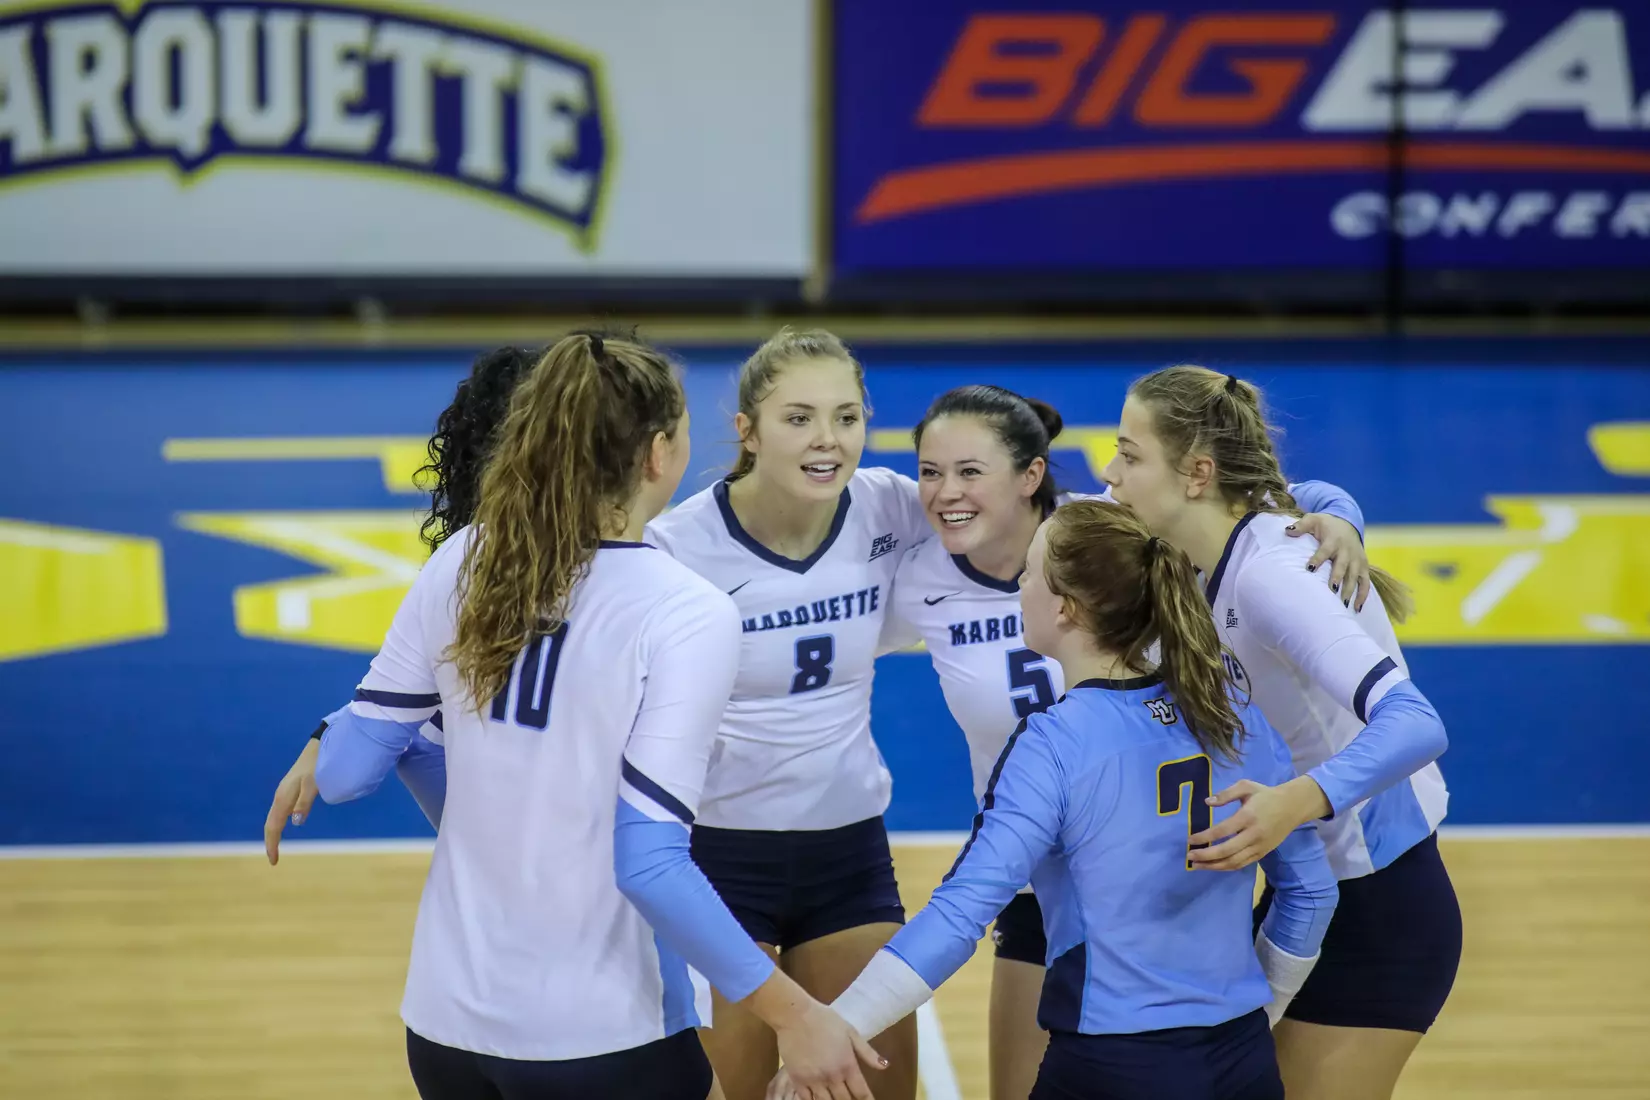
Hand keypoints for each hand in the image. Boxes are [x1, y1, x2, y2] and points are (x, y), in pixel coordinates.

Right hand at [264, 739, 320, 864]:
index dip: (272, 844)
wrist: (318, 747)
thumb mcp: (314, 785)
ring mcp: (283, 793)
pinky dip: (279, 823)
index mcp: (283, 798)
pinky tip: (285, 825)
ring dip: (273, 833)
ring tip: (275, 847)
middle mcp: (280, 797)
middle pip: (271, 824)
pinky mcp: (289, 790)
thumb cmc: (318, 766)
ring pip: (274, 817)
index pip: (273, 827)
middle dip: (270, 841)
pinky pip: (280, 811)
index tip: (274, 861)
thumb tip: (295, 822)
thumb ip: (305, 802)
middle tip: (273, 859)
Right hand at [769, 1002, 883, 1099]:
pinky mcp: (797, 1080)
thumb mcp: (851, 1032)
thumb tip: (885, 1066)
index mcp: (848, 1065)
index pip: (861, 1092)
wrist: (796, 1015)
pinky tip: (817, 1099)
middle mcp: (833, 1077)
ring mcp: (814, 1081)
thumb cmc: (825, 1020)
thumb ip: (867, 1052)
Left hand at [1187, 776, 1329, 871]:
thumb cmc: (1266, 795)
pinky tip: (1214, 866)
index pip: (1222, 831)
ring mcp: (1259, 846)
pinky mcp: (1263, 853)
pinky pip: (1243, 864)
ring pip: (1234, 861)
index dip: (1204, 837)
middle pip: (1227, 850)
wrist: (1293, 806)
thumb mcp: (1246, 786)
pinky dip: (1227, 867)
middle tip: (1189, 856)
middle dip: (1206, 855)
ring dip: (1214, 866)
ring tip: (1197, 865)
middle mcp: (1253, 834)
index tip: (1189, 839)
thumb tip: (1207, 802)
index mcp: (1247, 816)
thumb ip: (1226, 794)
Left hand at [1287, 514, 1369, 609]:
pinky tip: (1356, 609)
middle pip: (1343, 566)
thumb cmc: (1326, 524)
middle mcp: (1347, 551)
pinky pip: (1366, 583)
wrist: (1348, 522)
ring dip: (1350, 590)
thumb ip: (1301, 525)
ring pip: (1355, 577)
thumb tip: (1288, 531)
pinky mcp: (1364, 567)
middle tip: (1331, 591)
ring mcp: (1358, 560)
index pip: (1325, 550)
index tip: (1309, 568)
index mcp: (1334, 540)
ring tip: (1343, 605)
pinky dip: (1363, 596)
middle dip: (1338, 578)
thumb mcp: (1313, 519)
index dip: (1318, 559)